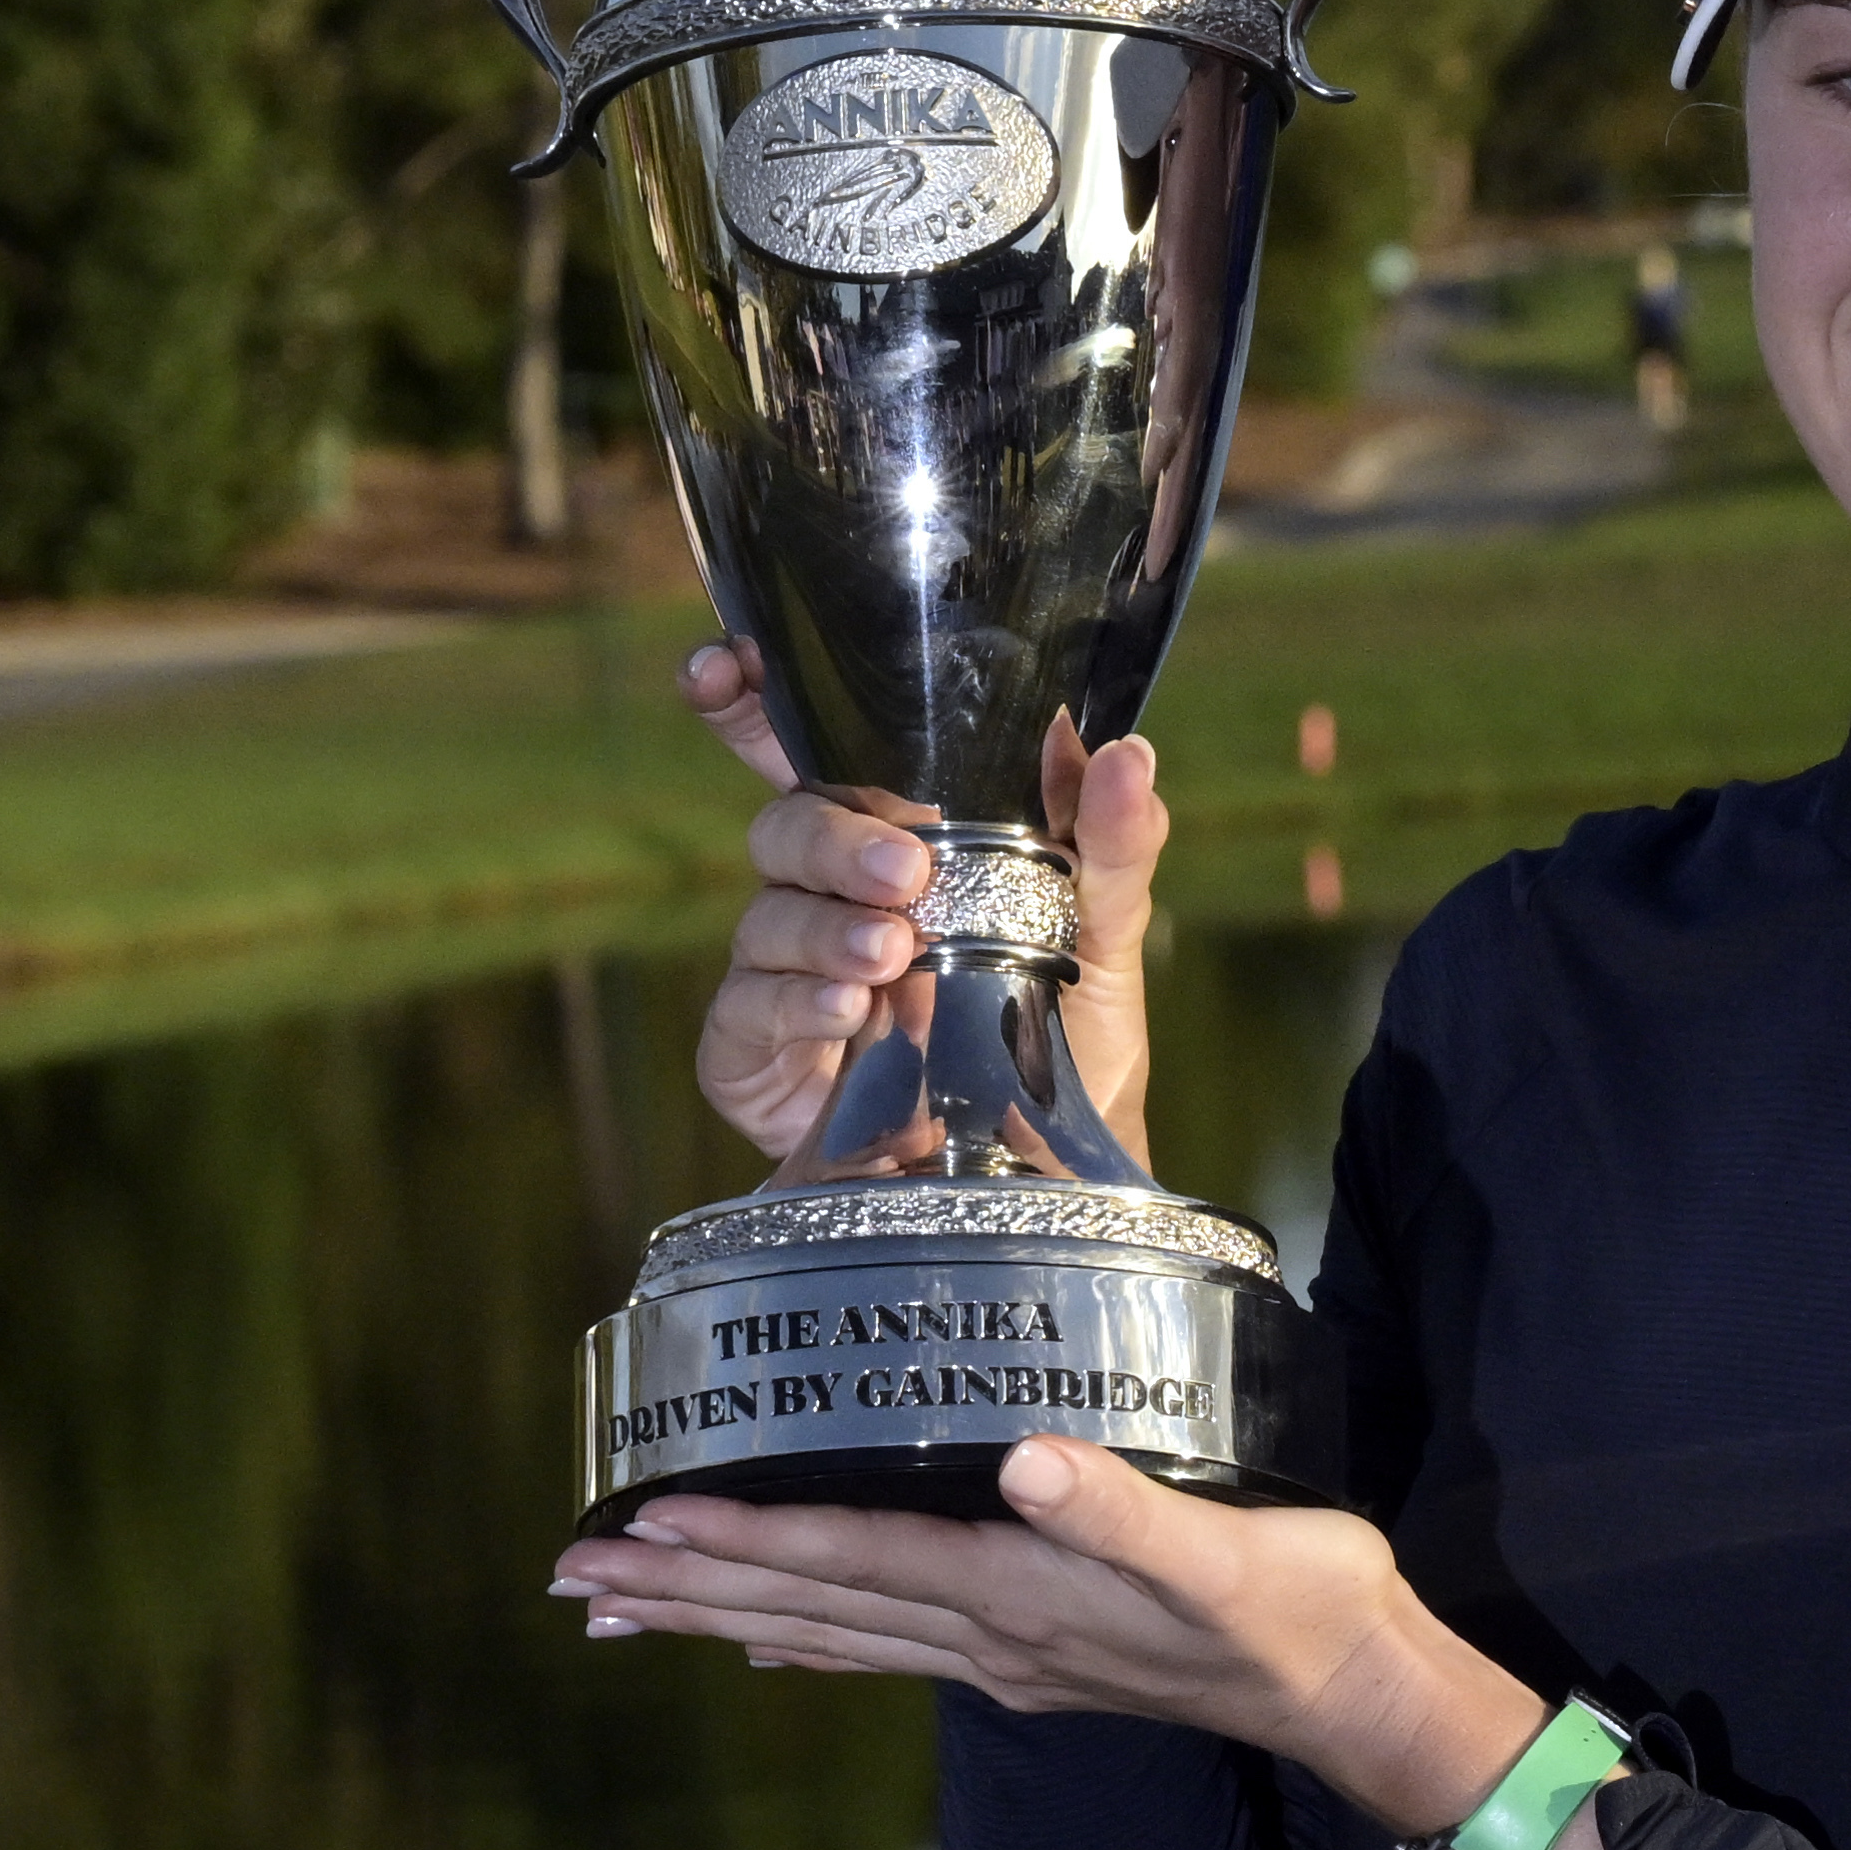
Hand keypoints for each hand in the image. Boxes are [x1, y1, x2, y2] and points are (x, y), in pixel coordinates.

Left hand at [549, 1445, 1583, 1849]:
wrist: (1354, 1690)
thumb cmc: (1297, 1606)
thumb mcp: (1222, 1549)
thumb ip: (1119, 1508)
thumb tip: (1022, 1458)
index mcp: (1019, 1597)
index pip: (849, 1563)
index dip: (742, 1542)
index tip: (640, 1526)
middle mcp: (991, 1635)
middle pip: (812, 1607)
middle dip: (691, 1588)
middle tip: (575, 1577)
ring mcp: (1008, 1654)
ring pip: (835, 1633)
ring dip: (725, 1617)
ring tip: (630, 1609)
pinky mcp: (1035, 1651)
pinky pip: (888, 1645)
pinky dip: (814, 1637)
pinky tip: (775, 1642)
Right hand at [681, 642, 1170, 1164]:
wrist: (1054, 1182)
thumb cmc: (1070, 1050)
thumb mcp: (1108, 944)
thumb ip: (1115, 849)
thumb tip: (1127, 757)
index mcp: (903, 841)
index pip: (808, 750)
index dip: (748, 698)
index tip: (724, 667)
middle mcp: (836, 897)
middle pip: (786, 825)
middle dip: (833, 837)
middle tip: (907, 872)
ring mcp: (791, 976)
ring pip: (765, 914)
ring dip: (824, 927)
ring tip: (892, 956)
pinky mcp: (758, 1059)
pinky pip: (742, 1012)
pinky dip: (793, 1003)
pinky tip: (846, 1015)